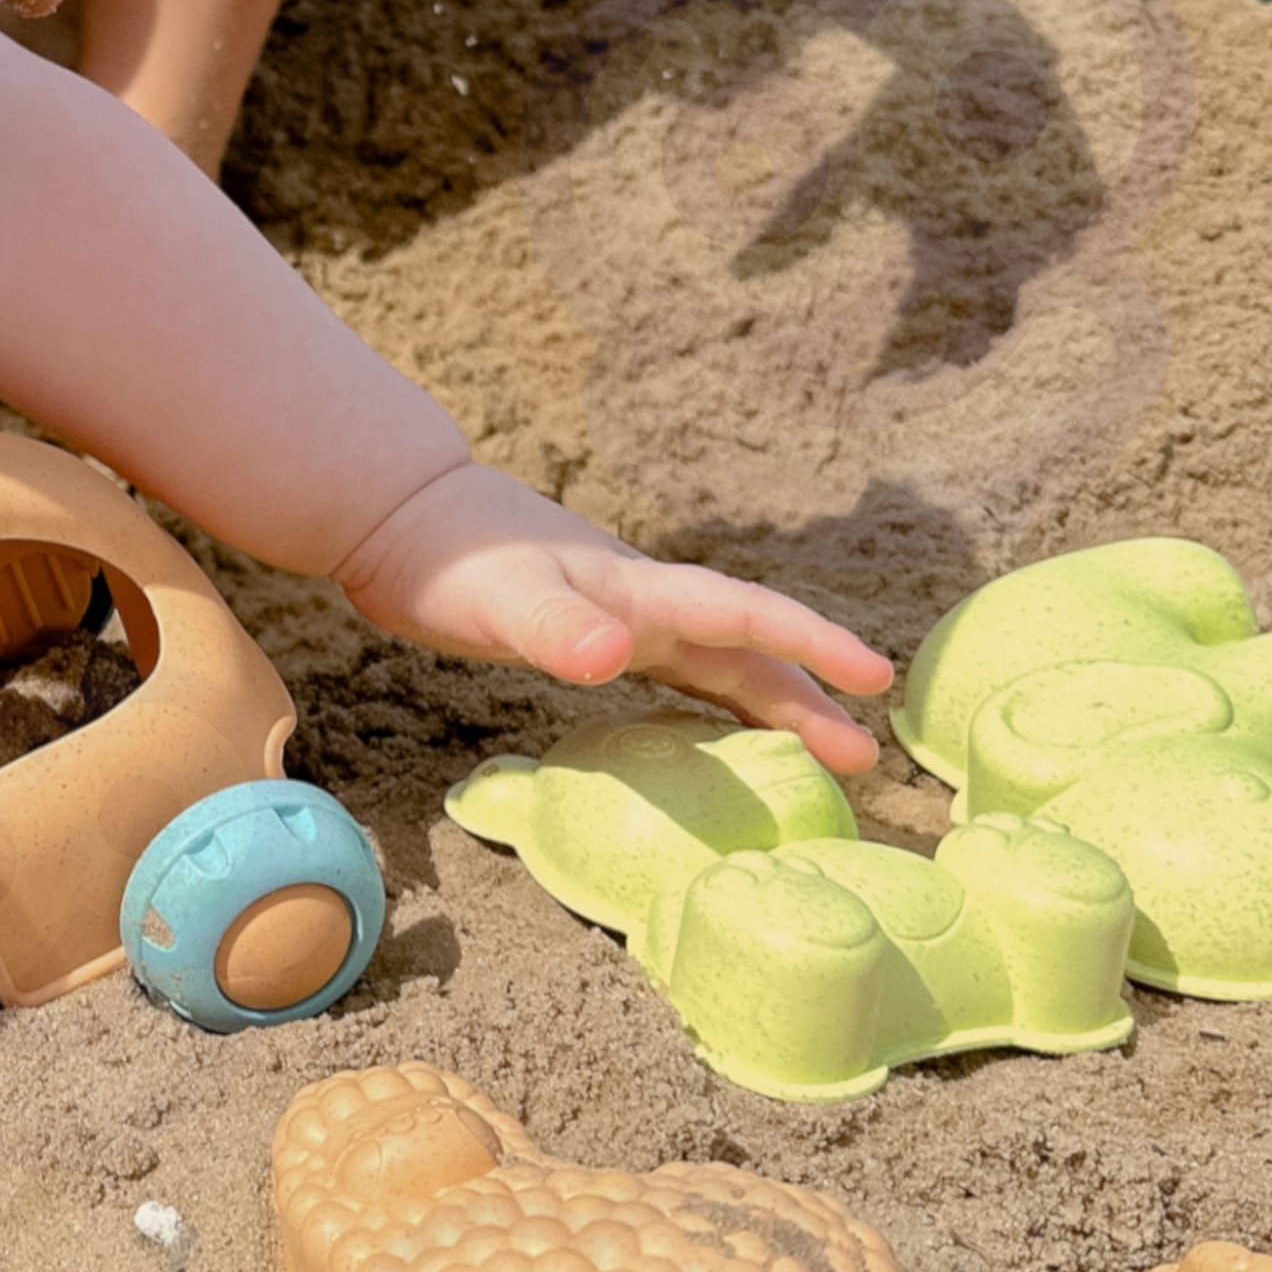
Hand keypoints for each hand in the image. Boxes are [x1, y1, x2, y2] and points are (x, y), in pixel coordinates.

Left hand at [336, 460, 889, 770]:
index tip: (875, 680)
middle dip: (808, 696)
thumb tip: (615, 655)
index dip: (812, 646)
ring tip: (816, 751)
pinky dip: (707, 697)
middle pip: (746, 648)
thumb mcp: (500, 599)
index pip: (745, 616)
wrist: (396, 515)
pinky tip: (711, 727)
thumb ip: (556, 625)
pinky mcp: (584, 627)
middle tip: (864, 757)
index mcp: (637, 594)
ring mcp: (616, 612)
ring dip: (766, 701)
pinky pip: (671, 668)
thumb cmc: (447, 557)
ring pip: (714, 659)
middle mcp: (640, 601)